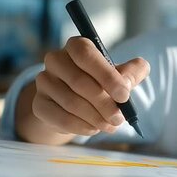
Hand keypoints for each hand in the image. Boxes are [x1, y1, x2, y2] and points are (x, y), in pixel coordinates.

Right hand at [33, 36, 149, 135]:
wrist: (75, 105)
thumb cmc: (100, 85)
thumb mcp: (119, 76)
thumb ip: (132, 72)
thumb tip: (137, 71)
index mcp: (76, 46)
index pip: (86, 55)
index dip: (106, 76)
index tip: (124, 95)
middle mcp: (55, 60)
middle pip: (79, 81)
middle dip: (104, 103)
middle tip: (119, 118)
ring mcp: (43, 82)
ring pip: (71, 102)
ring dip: (95, 117)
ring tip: (110, 125)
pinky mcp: (39, 104)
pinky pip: (60, 117)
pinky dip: (81, 126)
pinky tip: (93, 129)